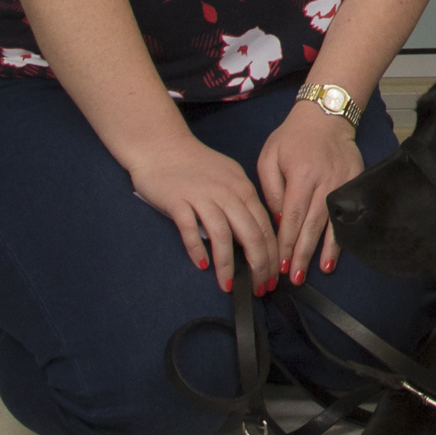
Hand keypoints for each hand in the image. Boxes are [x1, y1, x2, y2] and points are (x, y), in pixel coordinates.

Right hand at [122, 130, 276, 292]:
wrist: (162, 146)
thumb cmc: (196, 166)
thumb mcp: (228, 180)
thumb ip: (242, 203)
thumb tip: (253, 234)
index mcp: (243, 189)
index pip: (265, 227)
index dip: (272, 255)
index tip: (274, 277)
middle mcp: (227, 193)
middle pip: (250, 234)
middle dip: (259, 265)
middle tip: (260, 288)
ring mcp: (202, 196)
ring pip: (223, 235)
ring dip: (228, 264)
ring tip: (229, 285)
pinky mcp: (178, 201)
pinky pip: (190, 228)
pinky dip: (197, 248)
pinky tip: (202, 265)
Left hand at [257, 98, 369, 282]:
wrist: (326, 116)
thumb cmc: (292, 138)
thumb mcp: (269, 157)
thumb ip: (270, 189)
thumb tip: (276, 221)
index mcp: (301, 175)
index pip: (292, 216)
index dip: (286, 242)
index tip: (280, 263)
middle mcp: (324, 182)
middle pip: (312, 225)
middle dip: (303, 253)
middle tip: (294, 276)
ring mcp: (343, 183)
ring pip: (333, 223)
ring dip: (325, 250)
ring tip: (319, 271)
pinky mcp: (355, 183)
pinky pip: (349, 214)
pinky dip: (342, 236)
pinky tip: (337, 253)